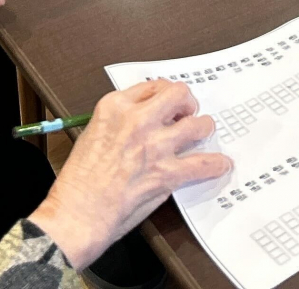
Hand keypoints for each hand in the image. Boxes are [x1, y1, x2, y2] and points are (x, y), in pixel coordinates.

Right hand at [30, 80, 230, 269]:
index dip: (164, 94)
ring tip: (202, 134)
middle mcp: (138, 120)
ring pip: (197, 124)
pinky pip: (202, 163)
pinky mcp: (166, 172)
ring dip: (203, 129)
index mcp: (115, 107)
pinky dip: (214, 164)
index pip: (152, 85)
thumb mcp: (92, 134)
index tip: (169, 103)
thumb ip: (118, 122)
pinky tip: (220, 164)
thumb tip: (141, 121)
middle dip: (187, 102)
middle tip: (188, 113)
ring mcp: (155, 145)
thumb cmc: (79, 180)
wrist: (78, 212)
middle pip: (178, 94)